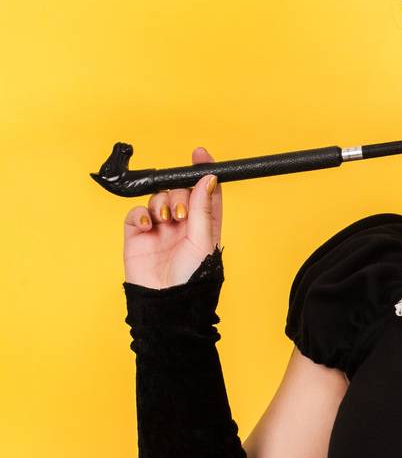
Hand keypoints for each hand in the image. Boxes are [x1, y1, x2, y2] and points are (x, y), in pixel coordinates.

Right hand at [122, 145, 222, 288]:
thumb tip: (208, 178)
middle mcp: (183, 225)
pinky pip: (137, 213)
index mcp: (204, 225)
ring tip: (165, 221)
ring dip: (161, 204)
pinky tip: (148, 226)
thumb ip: (203, 208)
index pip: (206, 192)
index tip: (200, 154)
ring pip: (159, 199)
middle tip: (181, 213)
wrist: (166, 304)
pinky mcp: (138, 235)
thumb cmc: (191, 279)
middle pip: (180, 192)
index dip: (203, 172)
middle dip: (179, 195)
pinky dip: (141, 214)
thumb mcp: (203, 241)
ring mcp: (160, 229)